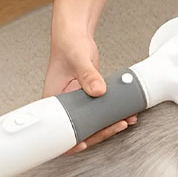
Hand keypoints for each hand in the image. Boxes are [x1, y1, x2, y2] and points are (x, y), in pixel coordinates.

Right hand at [43, 30, 136, 154]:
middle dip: (99, 132)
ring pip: (92, 122)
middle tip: (115, 127)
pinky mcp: (88, 97)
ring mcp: (77, 102)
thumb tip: (98, 90)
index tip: (84, 142)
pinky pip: (100, 111)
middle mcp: (65, 104)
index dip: (72, 139)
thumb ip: (88, 75)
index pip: (61, 128)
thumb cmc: (67, 44)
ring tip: (124, 121)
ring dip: (108, 124)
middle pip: (80, 128)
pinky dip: (112, 113)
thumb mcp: (78, 58)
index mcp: (53, 99)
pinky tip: (124, 113)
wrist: (75, 34)